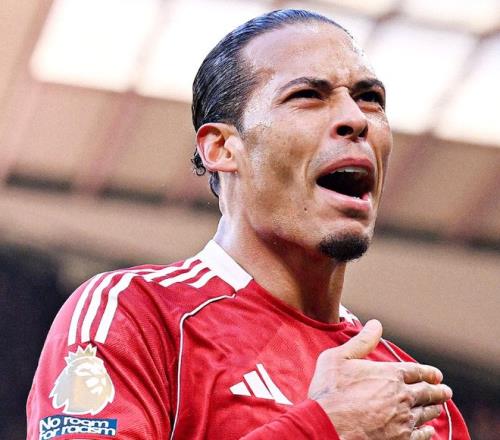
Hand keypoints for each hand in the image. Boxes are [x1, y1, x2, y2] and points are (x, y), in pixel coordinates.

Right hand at [308, 320, 451, 438]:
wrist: (329, 426)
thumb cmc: (330, 391)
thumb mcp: (340, 358)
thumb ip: (362, 341)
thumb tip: (376, 324)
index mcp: (390, 374)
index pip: (417, 371)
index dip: (428, 373)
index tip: (436, 375)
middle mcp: (402, 396)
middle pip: (427, 393)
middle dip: (438, 391)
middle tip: (445, 391)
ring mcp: (403, 420)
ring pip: (426, 413)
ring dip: (433, 409)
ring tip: (438, 407)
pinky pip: (421, 435)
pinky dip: (427, 432)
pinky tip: (429, 431)